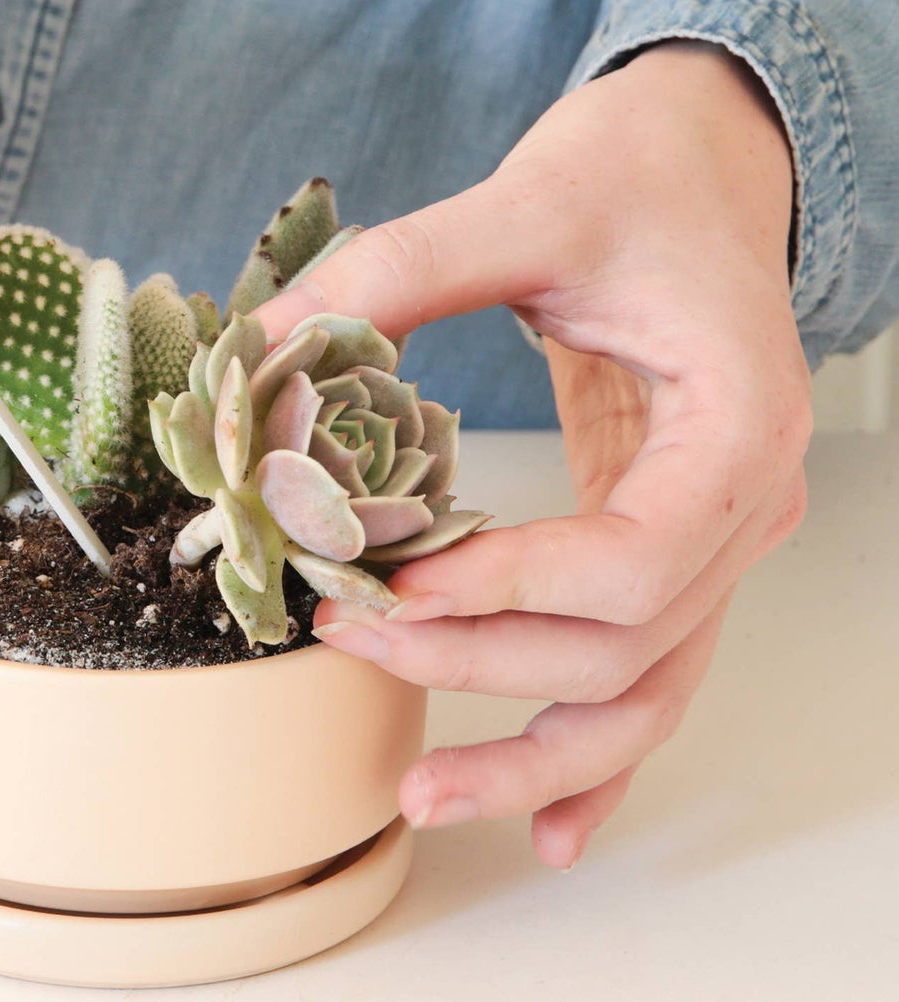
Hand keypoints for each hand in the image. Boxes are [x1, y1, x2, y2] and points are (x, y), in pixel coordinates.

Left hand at [258, 42, 810, 867]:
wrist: (695, 172)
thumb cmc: (631, 180)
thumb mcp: (522, 205)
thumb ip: (396, 272)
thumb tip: (258, 347)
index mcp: (735, 426)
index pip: (637, 563)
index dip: (511, 590)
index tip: (395, 581)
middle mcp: (743, 505)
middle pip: (626, 649)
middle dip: (477, 659)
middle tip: (350, 636)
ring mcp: (714, 542)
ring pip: (641, 694)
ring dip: (532, 753)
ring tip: (423, 792)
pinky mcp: (664, 549)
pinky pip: (644, 676)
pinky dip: (594, 759)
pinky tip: (546, 829)